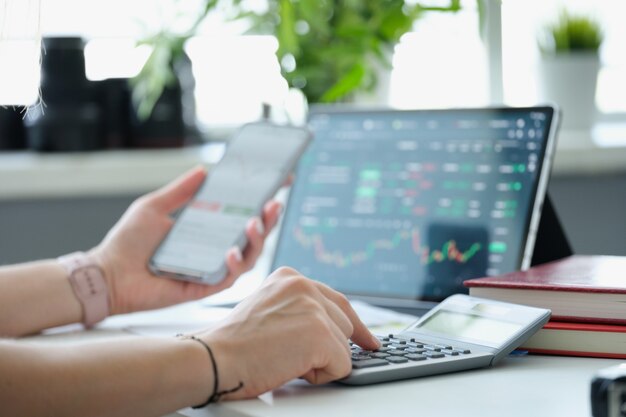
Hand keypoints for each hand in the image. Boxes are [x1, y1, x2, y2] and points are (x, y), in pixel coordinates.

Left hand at [90, 166, 281, 314]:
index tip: (277, 185)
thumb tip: (203, 169)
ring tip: (254, 222)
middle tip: (273, 203)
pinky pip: (229, 278)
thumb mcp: (154, 207)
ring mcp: (210, 269)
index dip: (260, 203)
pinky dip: (234, 263)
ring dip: (256, 240)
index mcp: (205, 232)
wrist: (107, 273)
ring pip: (247, 258)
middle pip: (251, 237)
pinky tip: (230, 250)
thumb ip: (180, 190)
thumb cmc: (127, 242)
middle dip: (268, 221)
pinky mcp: (204, 287)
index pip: (240, 216)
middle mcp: (213, 251)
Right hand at [196, 267, 379, 398]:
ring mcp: (314, 307)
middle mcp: (304, 285)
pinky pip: (342, 365)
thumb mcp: (268, 311)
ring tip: (284, 358)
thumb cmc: (234, 344)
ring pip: (344, 346)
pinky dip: (321, 376)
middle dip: (326, 347)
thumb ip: (297, 310)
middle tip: (290, 356)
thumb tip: (332, 329)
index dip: (354, 325)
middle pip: (344, 325)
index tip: (368, 340)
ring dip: (320, 361)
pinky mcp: (320, 333)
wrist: (214, 358)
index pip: (336, 301)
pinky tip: (291, 367)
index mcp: (290, 278)